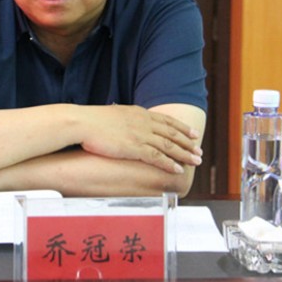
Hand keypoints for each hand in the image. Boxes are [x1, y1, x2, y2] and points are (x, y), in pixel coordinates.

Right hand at [80, 105, 202, 173]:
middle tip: (199, 150)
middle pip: (172, 133)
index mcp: (138, 112)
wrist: (82, 122)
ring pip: (169, 145)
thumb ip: (124, 119)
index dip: (181, 127)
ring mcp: (140, 134)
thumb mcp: (112, 114)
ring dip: (185, 154)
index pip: (165, 120)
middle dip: (188, 142)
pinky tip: (178, 169)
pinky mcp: (135, 147)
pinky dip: (170, 163)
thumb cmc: (91, 120)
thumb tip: (125, 122)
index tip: (192, 133)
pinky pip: (157, 157)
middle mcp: (143, 122)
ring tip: (196, 161)